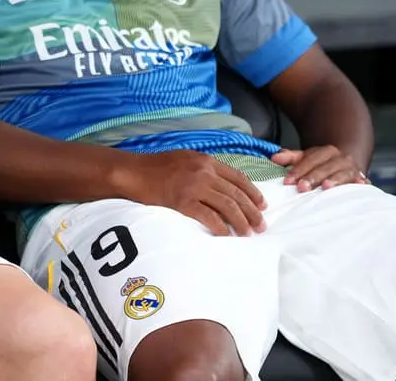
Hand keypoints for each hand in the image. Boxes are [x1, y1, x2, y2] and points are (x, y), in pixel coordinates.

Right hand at [125, 150, 267, 236]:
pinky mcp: (182, 201)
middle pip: (236, 194)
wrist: (133, 172)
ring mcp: (193, 186)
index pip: (238, 178)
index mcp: (206, 161)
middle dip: (252, 212)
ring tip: (247, 233)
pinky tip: (225, 235)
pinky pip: (208, 217)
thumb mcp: (185, 159)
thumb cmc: (156, 167)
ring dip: (241, 222)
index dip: (253, 193)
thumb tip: (223, 185)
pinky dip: (220, 227)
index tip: (262, 205)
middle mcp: (204, 172)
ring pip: (227, 206)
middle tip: (261, 226)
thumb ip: (204, 168)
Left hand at [272, 146, 367, 191]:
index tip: (287, 181)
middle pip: (324, 167)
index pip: (310, 160)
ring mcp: (352, 169)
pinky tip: (361, 185)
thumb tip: (274, 158)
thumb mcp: (307, 158)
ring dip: (334, 180)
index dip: (298, 170)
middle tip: (301, 188)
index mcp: (325, 151)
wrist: (349, 162)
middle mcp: (340, 158)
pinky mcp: (362, 179)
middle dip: (312, 177)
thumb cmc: (323, 164)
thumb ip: (291, 158)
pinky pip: (361, 181)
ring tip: (326, 187)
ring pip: (342, 173)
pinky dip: (361, 182)